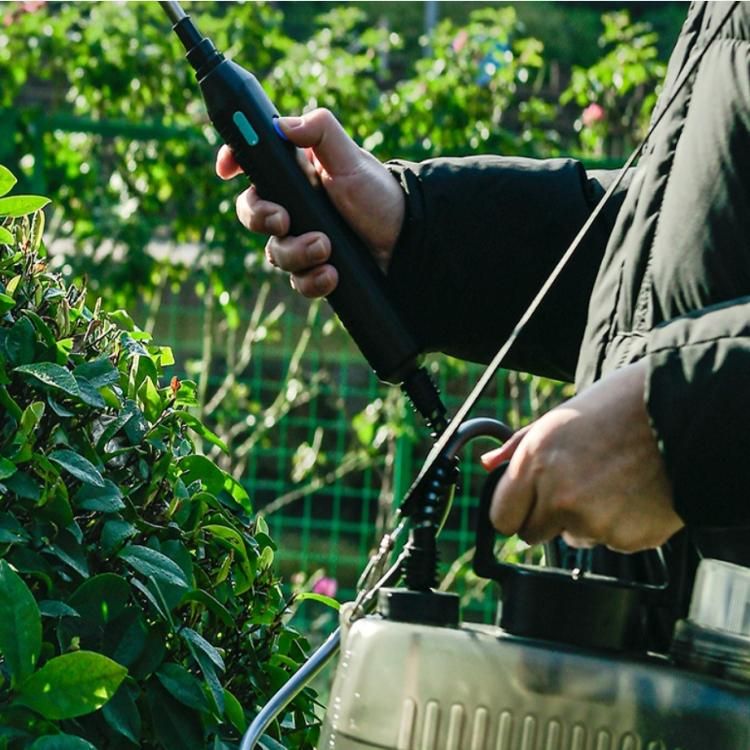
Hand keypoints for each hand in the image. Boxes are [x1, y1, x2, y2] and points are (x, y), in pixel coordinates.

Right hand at [215, 108, 404, 297]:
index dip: (232, 161)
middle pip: (251, 213)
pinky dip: (313, 280)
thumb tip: (284, 126)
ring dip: (297, 253)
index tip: (227, 170)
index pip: (252, 163)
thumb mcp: (350, 158)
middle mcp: (292, 205)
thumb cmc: (377, 192)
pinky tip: (332, 274)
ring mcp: (301, 239)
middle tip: (284, 219)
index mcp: (293, 173)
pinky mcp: (314, 268)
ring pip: (274, 252)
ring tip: (326, 248)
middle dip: (260, 218)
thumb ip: (321, 132)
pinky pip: (298, 281)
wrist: (405, 239)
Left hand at [481, 360, 683, 552]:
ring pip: (573, 537)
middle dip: (544, 517)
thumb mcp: (558, 418)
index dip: (512, 510)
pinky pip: (610, 541)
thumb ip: (517, 448)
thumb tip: (488, 464)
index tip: (523, 504)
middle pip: (531, 535)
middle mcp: (559, 497)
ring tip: (609, 482)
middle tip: (570, 488)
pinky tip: (631, 492)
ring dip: (582, 520)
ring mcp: (595, 522)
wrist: (683, 415)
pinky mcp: (628, 539)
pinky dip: (617, 524)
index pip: (501, 518)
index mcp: (535, 464)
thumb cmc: (618, 407)